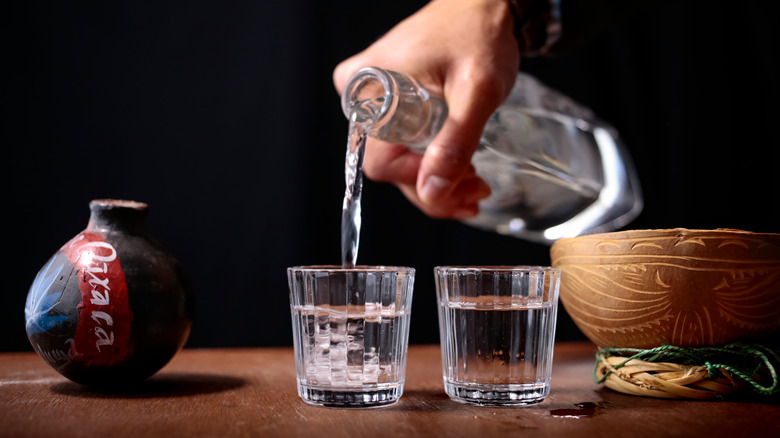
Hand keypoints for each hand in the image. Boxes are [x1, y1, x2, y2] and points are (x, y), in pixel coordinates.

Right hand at [333, 0, 521, 218]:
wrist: (484, 6)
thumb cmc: (479, 35)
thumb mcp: (476, 91)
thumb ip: (455, 142)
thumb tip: (432, 192)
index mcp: (372, 88)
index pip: (381, 163)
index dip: (420, 182)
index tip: (462, 184)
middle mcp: (362, 94)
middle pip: (388, 165)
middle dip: (433, 186)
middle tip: (476, 189)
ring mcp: (371, 97)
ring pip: (395, 157)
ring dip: (433, 176)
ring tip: (474, 181)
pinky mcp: (384, 98)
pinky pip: (398, 140)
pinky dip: (428, 158)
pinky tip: (458, 167)